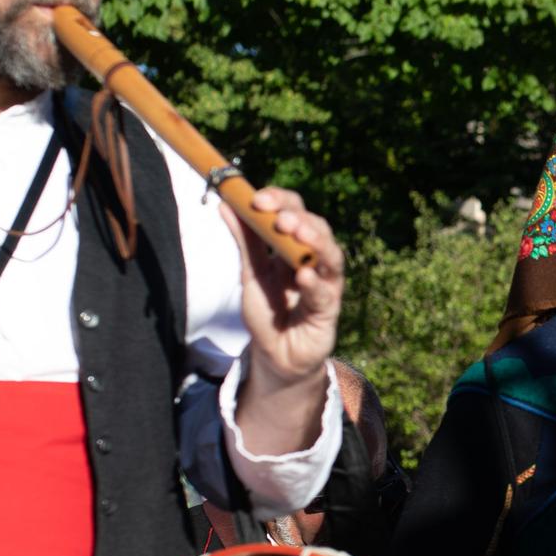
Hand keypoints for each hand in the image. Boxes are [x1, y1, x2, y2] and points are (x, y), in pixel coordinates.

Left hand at [221, 188, 345, 453]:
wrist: (275, 356)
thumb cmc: (268, 313)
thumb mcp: (251, 274)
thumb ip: (244, 242)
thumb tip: (225, 204)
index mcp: (294, 245)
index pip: (294, 211)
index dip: (279, 200)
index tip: (256, 199)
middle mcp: (314, 260)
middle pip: (316, 227)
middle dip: (298, 218)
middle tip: (279, 218)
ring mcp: (325, 283)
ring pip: (331, 255)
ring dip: (315, 241)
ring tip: (297, 233)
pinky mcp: (329, 311)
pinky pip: (325, 293)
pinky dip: (315, 283)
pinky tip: (303, 276)